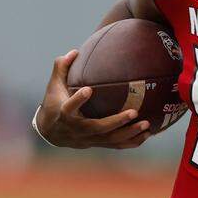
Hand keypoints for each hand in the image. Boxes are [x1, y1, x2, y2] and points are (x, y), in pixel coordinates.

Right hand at [35, 49, 152, 148]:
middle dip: (116, 121)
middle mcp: (76, 129)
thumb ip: (62, 68)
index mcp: (63, 114)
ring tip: (147, 124)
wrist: (51, 132)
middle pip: (97, 128)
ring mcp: (87, 139)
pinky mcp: (96, 143)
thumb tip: (75, 51)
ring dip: (129, 133)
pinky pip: (116, 145)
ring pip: (109, 139)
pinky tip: (147, 134)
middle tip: (134, 112)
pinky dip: (131, 141)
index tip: (88, 90)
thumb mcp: (53, 86)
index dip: (78, 100)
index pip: (69, 108)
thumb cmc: (54, 104)